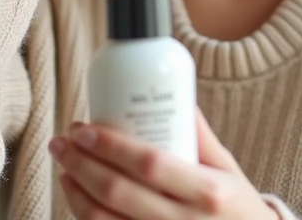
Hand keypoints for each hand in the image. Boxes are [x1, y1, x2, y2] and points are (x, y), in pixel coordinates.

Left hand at [49, 106, 277, 218]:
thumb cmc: (238, 208)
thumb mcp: (228, 170)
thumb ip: (199, 135)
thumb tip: (175, 94)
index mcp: (208, 192)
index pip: (149, 164)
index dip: (110, 145)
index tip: (84, 128)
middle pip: (119, 192)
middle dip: (82, 164)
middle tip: (63, 142)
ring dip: (76, 192)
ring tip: (65, 167)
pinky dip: (86, 217)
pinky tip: (77, 198)